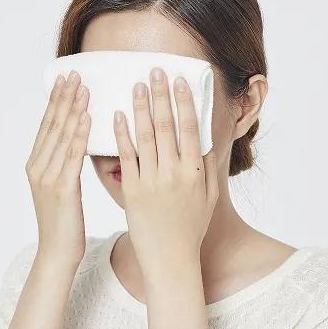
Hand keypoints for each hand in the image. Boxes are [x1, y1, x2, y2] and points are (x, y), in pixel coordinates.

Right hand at [25, 70, 90, 264]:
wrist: (57, 253)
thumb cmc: (64, 221)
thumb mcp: (61, 187)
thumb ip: (65, 163)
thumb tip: (79, 140)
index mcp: (36, 165)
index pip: (47, 125)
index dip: (57, 101)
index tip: (67, 79)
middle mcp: (38, 167)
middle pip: (52, 125)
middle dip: (64, 98)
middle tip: (75, 73)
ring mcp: (47, 177)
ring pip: (61, 136)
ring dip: (72, 109)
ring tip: (83, 88)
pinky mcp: (61, 189)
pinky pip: (71, 156)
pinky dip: (78, 134)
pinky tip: (87, 117)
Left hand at [113, 67, 218, 277]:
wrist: (169, 257)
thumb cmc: (191, 227)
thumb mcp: (209, 197)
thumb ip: (209, 167)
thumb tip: (207, 138)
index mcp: (195, 172)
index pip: (191, 129)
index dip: (185, 102)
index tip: (180, 80)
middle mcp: (174, 173)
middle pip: (166, 126)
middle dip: (161, 95)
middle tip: (156, 71)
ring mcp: (151, 181)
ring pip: (144, 136)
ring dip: (140, 107)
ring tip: (136, 85)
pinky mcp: (132, 190)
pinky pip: (125, 157)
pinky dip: (121, 134)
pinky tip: (118, 115)